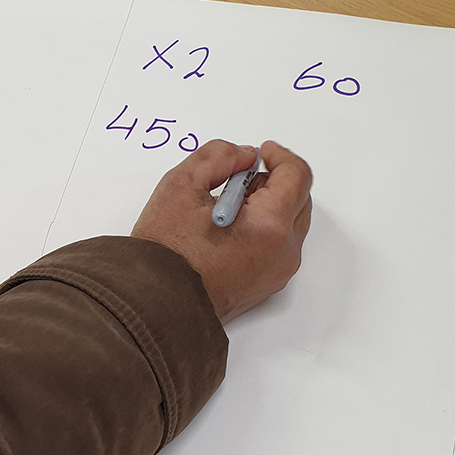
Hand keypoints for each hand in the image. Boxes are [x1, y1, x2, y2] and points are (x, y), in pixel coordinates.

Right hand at [132, 140, 312, 323]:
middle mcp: (282, 253)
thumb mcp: (182, 185)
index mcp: (270, 225)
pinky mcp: (267, 287)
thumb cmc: (165, 254)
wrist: (155, 303)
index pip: (297, 176)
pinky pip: (277, 248)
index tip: (263, 151)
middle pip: (299, 200)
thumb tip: (243, 156)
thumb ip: (219, 156)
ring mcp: (277, 274)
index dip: (280, 156)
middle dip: (274, 182)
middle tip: (238, 178)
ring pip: (289, 225)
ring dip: (268, 207)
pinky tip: (227, 232)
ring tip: (226, 209)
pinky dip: (262, 232)